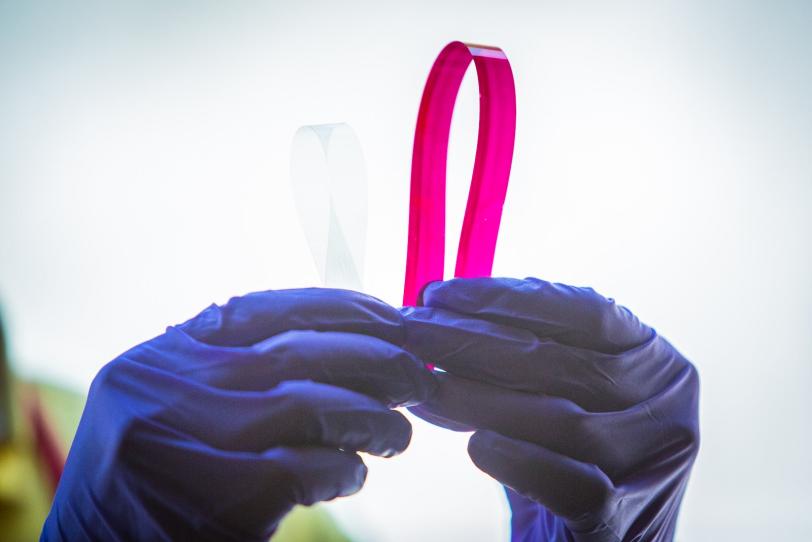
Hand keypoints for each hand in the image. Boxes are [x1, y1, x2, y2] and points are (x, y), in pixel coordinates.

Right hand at [42, 288, 435, 540]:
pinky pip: (306, 468)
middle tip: (417, 377)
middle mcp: (163, 388)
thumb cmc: (156, 487)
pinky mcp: (214, 499)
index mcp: (160, 359)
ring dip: (371, 417)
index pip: (262, 310)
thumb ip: (237, 374)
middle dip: (374, 360)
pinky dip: (344, 469)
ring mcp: (184, 442)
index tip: (389, 317)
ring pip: (309, 404)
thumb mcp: (176, 410)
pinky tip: (353, 476)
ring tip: (396, 434)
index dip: (337, 308)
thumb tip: (347, 345)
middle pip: (296, 352)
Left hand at [402, 277, 698, 541]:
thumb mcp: (556, 395)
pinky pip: (568, 484)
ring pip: (561, 418)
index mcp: (658, 363)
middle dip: (472, 341)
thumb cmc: (566, 462)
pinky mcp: (625, 525)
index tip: (439, 293)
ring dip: (478, 397)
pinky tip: (474, 444)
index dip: (505, 297)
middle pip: (561, 360)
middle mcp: (670, 409)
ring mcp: (654, 469)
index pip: (584, 311)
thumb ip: (521, 355)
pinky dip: (516, 458)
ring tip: (422, 387)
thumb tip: (441, 309)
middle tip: (410, 330)